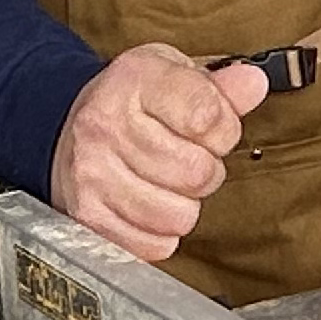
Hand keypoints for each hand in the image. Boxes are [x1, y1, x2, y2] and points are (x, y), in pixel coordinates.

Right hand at [50, 44, 268, 259]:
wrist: (66, 129)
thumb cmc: (131, 102)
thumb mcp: (173, 74)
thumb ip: (219, 85)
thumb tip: (254, 83)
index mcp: (133, 81)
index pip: (206, 116)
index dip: (225, 129)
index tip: (214, 128)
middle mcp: (105, 126)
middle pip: (197, 172)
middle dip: (207, 169)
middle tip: (189, 157)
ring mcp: (92, 174)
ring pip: (179, 215)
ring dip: (185, 204)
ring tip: (168, 181)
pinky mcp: (87, 217)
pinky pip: (155, 245)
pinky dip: (162, 232)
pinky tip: (150, 203)